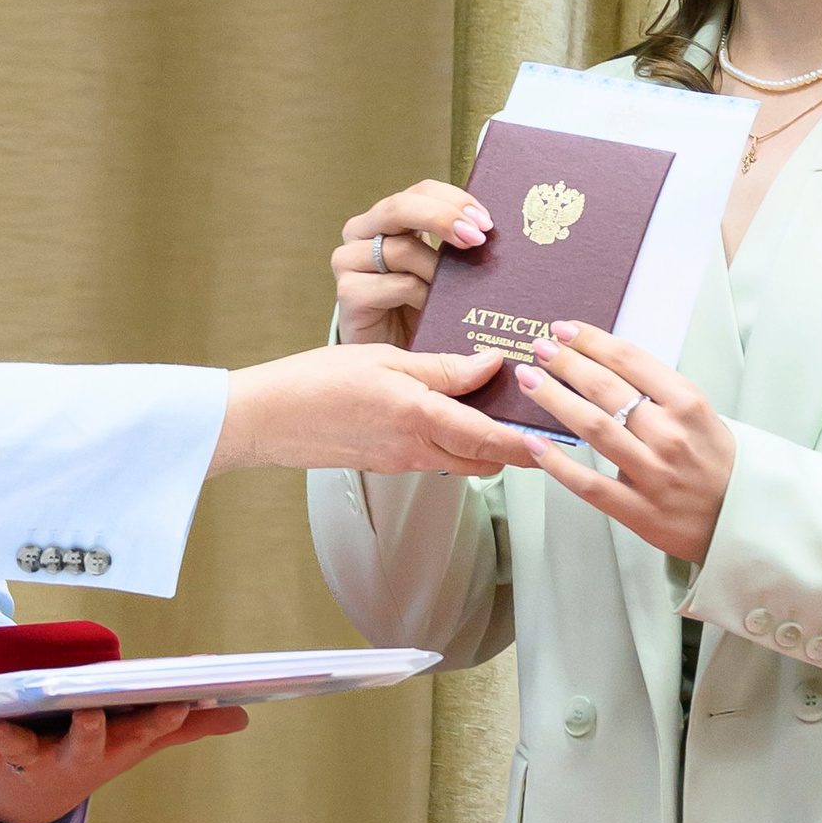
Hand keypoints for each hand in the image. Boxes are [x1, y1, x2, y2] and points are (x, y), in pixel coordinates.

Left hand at [0, 699, 250, 822]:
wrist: (36, 798)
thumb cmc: (93, 751)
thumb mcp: (141, 740)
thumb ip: (188, 724)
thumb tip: (242, 713)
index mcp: (114, 746)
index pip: (146, 731)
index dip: (163, 718)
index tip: (181, 701)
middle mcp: (75, 755)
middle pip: (86, 743)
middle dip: (91, 730)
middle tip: (93, 713)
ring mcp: (32, 758)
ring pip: (19, 747)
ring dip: (2, 736)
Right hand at [211, 342, 528, 476]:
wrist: (265, 420)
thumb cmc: (315, 382)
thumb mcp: (385, 360)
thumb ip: (441, 367)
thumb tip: (490, 365)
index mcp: (419, 419)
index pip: (489, 440)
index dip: (527, 443)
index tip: (556, 438)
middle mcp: (415, 450)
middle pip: (484, 460)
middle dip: (514, 447)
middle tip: (536, 418)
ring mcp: (401, 461)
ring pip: (461, 460)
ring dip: (485, 444)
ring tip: (500, 409)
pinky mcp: (387, 462)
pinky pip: (435, 456)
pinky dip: (455, 441)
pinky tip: (452, 411)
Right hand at [331, 178, 491, 340]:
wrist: (394, 359)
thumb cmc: (421, 309)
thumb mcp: (443, 270)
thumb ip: (456, 245)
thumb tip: (492, 230)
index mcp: (389, 218)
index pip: (421, 191)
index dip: (454, 200)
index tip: (485, 222)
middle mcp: (363, 232)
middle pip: (400, 207)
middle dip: (442, 218)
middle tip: (477, 237)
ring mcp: (349, 261)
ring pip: (400, 249)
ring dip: (437, 269)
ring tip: (459, 289)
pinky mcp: (347, 292)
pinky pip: (394, 285)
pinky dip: (421, 295)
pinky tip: (432, 308)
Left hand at [511, 321, 735, 562]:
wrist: (743, 519)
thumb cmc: (717, 463)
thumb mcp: (702, 415)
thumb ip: (660, 393)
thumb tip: (606, 363)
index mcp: (688, 405)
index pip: (631, 360)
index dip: (592, 341)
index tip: (565, 329)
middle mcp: (669, 435)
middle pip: (606, 388)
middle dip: (566, 362)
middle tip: (539, 347)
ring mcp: (652, 473)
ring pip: (593, 427)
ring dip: (554, 398)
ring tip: (529, 379)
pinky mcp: (638, 509)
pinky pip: (589, 483)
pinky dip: (557, 463)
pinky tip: (534, 443)